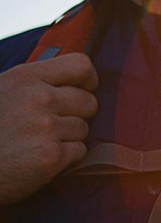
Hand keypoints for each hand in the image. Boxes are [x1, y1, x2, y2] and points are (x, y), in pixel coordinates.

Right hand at [0, 53, 97, 205]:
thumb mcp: (3, 90)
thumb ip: (37, 83)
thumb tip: (75, 82)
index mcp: (25, 77)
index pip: (80, 65)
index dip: (88, 79)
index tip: (83, 90)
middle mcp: (39, 99)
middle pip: (89, 102)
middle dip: (77, 115)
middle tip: (53, 125)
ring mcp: (47, 128)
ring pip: (84, 129)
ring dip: (68, 138)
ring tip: (39, 142)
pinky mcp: (52, 156)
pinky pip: (80, 151)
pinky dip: (66, 158)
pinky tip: (40, 157)